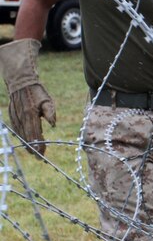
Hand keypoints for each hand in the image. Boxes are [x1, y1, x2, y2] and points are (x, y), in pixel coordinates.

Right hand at [0, 39, 56, 154]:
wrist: (20, 83)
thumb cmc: (37, 92)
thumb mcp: (47, 100)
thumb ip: (50, 113)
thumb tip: (53, 125)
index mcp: (31, 114)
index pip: (35, 133)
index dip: (39, 144)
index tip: (43, 152)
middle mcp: (22, 118)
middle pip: (27, 137)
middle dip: (33, 148)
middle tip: (39, 157)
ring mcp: (15, 117)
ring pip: (21, 134)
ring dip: (26, 144)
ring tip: (33, 152)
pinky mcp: (12, 116)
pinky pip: (16, 129)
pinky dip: (21, 136)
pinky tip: (24, 142)